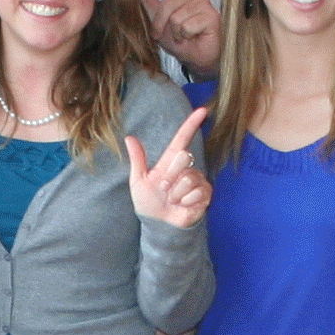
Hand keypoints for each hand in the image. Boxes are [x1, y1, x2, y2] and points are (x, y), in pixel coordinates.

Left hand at [124, 108, 212, 228]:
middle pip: (184, 157)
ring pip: (189, 178)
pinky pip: (197, 192)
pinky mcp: (205, 193)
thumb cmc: (148, 202)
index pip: (182, 138)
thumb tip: (129, 137)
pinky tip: (183, 205)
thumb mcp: (138, 180)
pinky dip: (186, 201)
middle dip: (170, 175)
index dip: (191, 124)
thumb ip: (137, 159)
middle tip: (164, 188)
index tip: (202, 111)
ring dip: (176, 193)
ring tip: (172, 199)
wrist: (159, 224)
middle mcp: (186, 168)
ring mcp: (197, 180)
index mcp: (170, 161)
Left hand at [136, 0, 221, 72]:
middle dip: (163, 23)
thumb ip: (149, 0)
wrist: (197, 59)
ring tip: (186, 35)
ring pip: (176, 16)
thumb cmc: (181, 41)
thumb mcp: (159, 22)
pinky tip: (195, 36)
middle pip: (167, 3)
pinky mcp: (211, 16)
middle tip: (172, 34)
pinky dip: (187, 35)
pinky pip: (186, 25)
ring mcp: (203, 4)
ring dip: (176, 32)